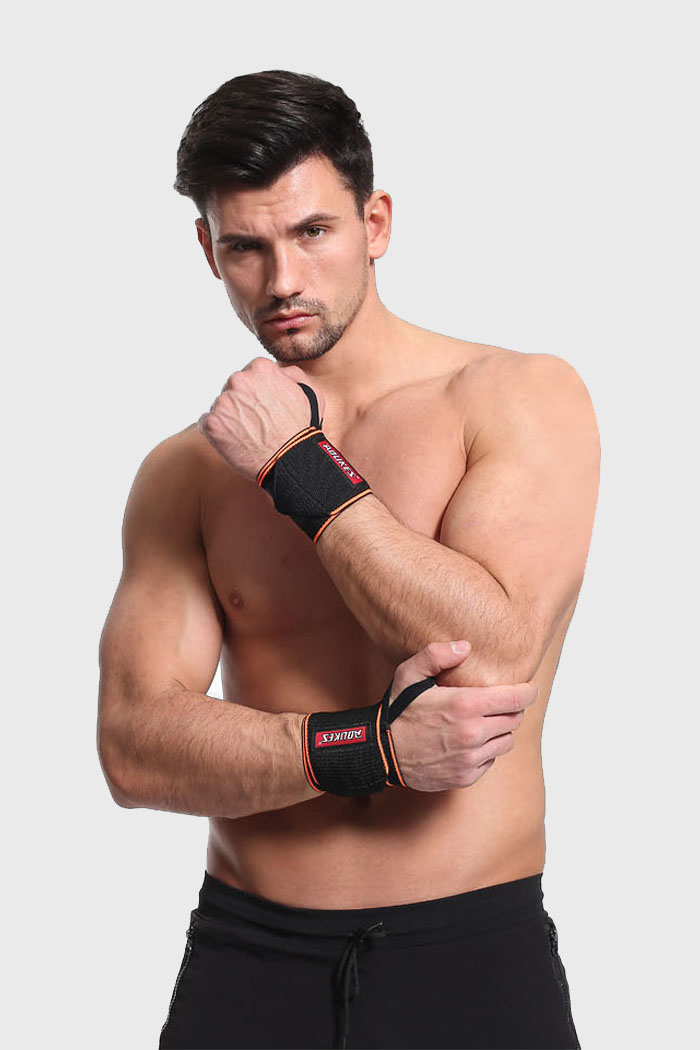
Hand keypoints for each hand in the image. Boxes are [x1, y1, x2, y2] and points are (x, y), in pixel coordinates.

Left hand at [197, 358, 325, 481]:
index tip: (263, 407)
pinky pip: (207, 424)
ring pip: (220, 406)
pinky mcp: (211, 423)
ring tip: (248, 435)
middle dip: (241, 403)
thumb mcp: (309, 392)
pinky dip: (218, 433)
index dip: (257, 393)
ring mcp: (222, 402)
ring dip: (230, 418)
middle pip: (232, 388)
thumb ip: (291, 375)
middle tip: (256, 423)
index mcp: (260, 368)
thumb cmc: (301, 429)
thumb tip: (281, 372)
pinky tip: (235, 441)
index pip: (250, 375)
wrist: (290, 460)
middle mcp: (238, 380)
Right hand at [387, 641, 538, 791]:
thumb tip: (465, 646)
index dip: (528, 691)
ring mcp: (470, 758)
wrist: (381, 752)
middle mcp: (472, 733)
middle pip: (514, 719)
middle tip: (501, 703)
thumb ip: (436, 655)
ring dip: (501, 731)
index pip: (516, 699)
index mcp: (465, 705)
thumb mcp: (409, 674)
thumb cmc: (397, 710)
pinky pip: (490, 761)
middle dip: (512, 709)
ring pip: (506, 741)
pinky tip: (469, 742)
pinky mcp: (466, 776)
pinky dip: (486, 751)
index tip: (529, 687)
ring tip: (484, 722)